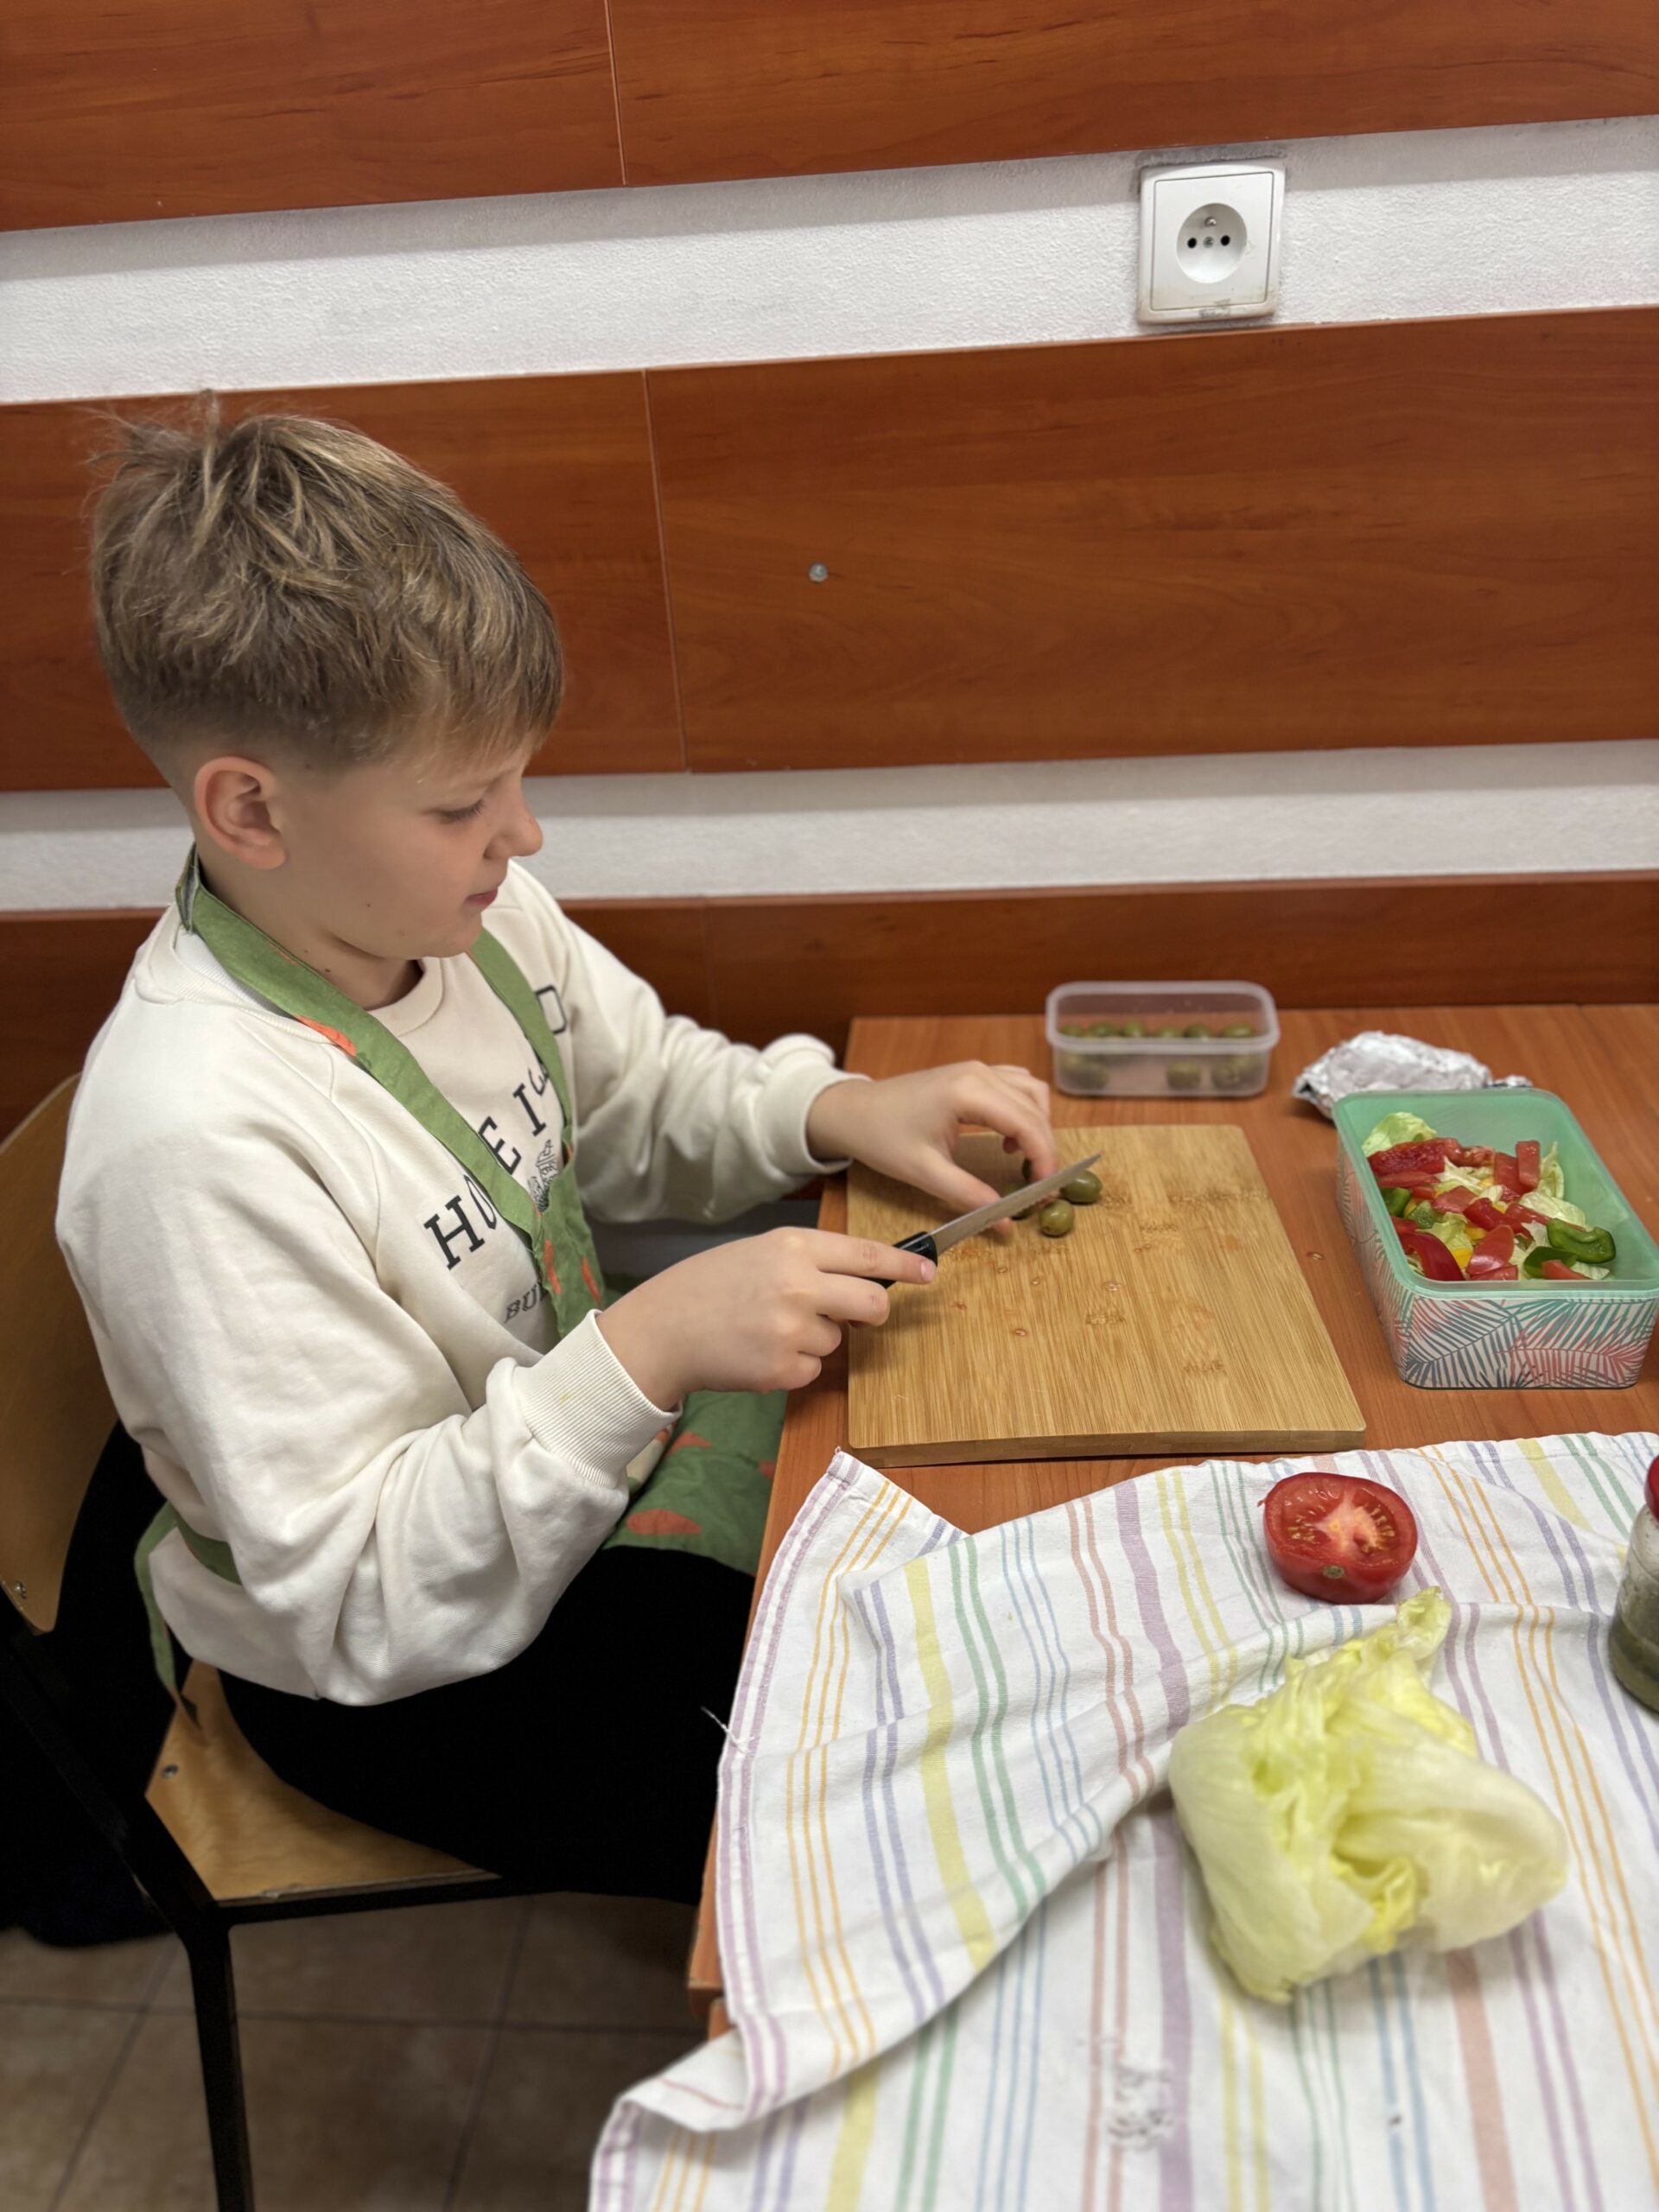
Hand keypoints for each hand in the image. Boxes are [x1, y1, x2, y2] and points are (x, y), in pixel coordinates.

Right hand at [596, 1228, 935, 1404]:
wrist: (664, 1328)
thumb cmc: (711, 1286)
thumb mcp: (760, 1252)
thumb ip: (810, 1261)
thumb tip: (862, 1278)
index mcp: (792, 1246)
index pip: (865, 1254)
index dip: (904, 1265)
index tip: (929, 1271)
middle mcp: (798, 1284)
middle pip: (870, 1302)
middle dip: (873, 1311)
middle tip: (860, 1314)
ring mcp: (792, 1329)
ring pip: (838, 1339)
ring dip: (816, 1339)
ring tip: (769, 1329)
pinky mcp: (784, 1369)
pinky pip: (814, 1369)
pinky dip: (795, 1365)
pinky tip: (760, 1352)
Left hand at [805, 1062, 1056, 1221]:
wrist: (853, 1111)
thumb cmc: (882, 1137)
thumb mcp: (925, 1172)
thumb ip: (969, 1196)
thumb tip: (1005, 1221)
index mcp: (968, 1092)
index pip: (1027, 1124)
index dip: (1045, 1159)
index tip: (1045, 1191)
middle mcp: (979, 1072)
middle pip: (1035, 1108)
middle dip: (1045, 1148)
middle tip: (1041, 1187)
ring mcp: (977, 1069)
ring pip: (1031, 1093)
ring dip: (1037, 1127)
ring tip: (1022, 1162)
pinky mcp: (972, 1073)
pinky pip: (1015, 1086)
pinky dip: (1023, 1112)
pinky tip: (1008, 1139)